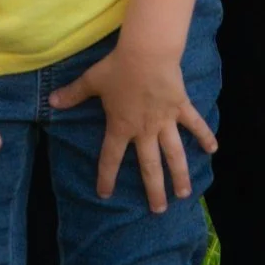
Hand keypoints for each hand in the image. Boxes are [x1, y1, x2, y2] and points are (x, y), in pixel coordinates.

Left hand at [50, 33, 215, 210]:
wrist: (146, 53)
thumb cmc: (117, 68)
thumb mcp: (91, 81)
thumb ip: (73, 94)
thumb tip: (51, 100)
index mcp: (121, 126)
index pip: (110, 158)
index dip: (106, 177)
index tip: (104, 194)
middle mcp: (144, 130)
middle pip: (149, 166)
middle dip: (154, 190)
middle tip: (158, 210)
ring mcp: (165, 121)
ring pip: (174, 154)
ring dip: (180, 175)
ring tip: (184, 194)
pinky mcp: (181, 107)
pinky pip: (195, 125)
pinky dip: (205, 136)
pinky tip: (213, 150)